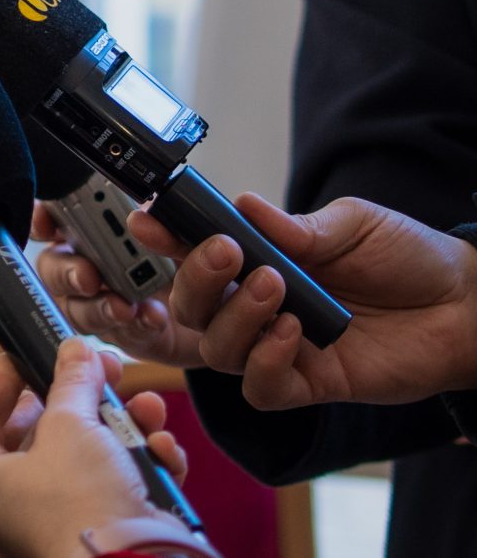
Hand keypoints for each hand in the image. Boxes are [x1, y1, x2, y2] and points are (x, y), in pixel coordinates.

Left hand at [0, 339, 203, 557]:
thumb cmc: (81, 501)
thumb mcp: (70, 426)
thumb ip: (71, 382)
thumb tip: (75, 350)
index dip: (0, 376)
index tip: (26, 349)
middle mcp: (16, 503)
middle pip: (44, 431)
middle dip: (83, 396)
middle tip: (108, 367)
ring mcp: (64, 518)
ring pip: (91, 455)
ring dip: (126, 426)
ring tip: (148, 407)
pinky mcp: (107, 529)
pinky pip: (122, 485)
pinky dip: (146, 465)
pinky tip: (164, 452)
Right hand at [31, 203, 207, 367]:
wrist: (231, 304)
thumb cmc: (200, 258)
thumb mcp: (185, 233)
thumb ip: (163, 224)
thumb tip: (142, 217)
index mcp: (97, 228)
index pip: (54, 220)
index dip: (43, 222)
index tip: (48, 225)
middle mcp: (91, 264)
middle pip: (54, 268)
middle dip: (67, 271)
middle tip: (89, 276)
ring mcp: (103, 302)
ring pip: (77, 308)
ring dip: (99, 306)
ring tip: (124, 306)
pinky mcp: (125, 334)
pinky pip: (117, 334)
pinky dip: (133, 325)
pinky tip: (152, 317)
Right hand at [135, 193, 476, 409]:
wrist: (465, 305)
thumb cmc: (409, 259)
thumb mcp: (351, 225)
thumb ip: (296, 227)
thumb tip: (243, 206)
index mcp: (260, 258)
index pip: (194, 251)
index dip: (164, 239)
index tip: (149, 221)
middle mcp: (259, 304)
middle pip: (190, 306)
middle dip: (195, 278)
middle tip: (229, 251)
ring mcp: (280, 346)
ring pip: (216, 348)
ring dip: (235, 316)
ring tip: (277, 287)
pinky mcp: (310, 384)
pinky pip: (260, 388)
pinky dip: (265, 361)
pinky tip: (294, 334)